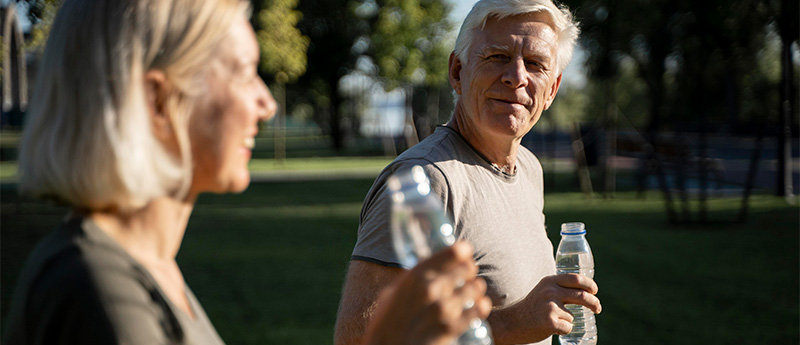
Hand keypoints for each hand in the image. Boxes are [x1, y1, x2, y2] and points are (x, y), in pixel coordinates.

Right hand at [364, 242, 491, 344]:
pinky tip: (480, 305)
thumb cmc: (386, 322)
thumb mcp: (393, 292)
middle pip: (467, 268)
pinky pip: (478, 310)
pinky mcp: (452, 328)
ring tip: (473, 290)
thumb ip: (413, 280)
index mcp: (416, 276)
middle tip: (467, 274)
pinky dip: (481, 306)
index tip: (464, 252)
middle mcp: (431, 289)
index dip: (462, 251)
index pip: (453, 253)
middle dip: (468, 270)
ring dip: (475, 288)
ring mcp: (443, 309)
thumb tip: (429, 270)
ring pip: (475, 288)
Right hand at [490, 274, 600, 344]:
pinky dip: (563, 330)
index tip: (594, 291)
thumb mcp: (543, 290)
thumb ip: (558, 287)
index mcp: (549, 281)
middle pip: (582, 295)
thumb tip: (585, 291)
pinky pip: (568, 327)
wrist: (512, 323)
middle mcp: (550, 291)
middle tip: (597, 309)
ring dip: (567, 321)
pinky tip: (550, 328)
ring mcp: (550, 306)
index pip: (576, 278)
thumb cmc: (531, 308)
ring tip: (552, 321)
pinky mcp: (551, 321)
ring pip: (572, 315)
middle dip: (594, 303)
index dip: (589, 284)